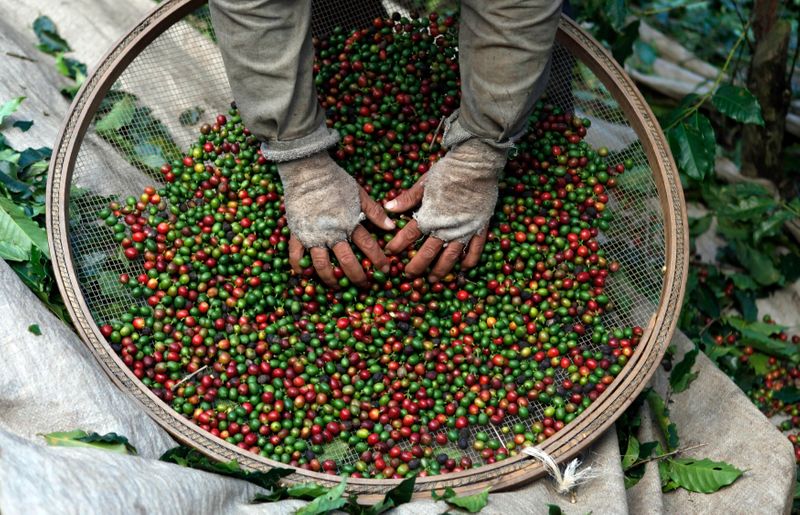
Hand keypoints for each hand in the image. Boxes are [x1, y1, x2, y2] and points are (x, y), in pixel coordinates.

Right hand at [278, 151, 393, 287]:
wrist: (307, 170)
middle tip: (365, 285)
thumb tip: (391, 227)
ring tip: (337, 286)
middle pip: (348, 262)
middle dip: (358, 277)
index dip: (379, 260)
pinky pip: (296, 255)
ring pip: (322, 265)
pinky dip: (300, 267)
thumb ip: (375, 212)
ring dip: (331, 279)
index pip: (369, 247)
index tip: (385, 270)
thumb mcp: (359, 194)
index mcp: (350, 223)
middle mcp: (332, 233)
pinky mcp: (297, 233)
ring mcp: (313, 235)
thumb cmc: (335, 180)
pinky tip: (305, 275)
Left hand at [384, 139, 507, 281]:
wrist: (476, 164)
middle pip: (428, 253)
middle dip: (416, 266)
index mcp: (429, 216)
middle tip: (409, 275)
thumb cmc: (448, 171)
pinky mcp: (479, 228)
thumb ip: (407, 198)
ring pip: (450, 257)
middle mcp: (445, 228)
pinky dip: (469, 261)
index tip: (390, 252)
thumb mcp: (424, 183)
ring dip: (440, 270)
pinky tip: (463, 269)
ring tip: (433, 280)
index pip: (408, 236)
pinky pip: (474, 250)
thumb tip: (387, 208)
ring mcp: (464, 230)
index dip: (397, 245)